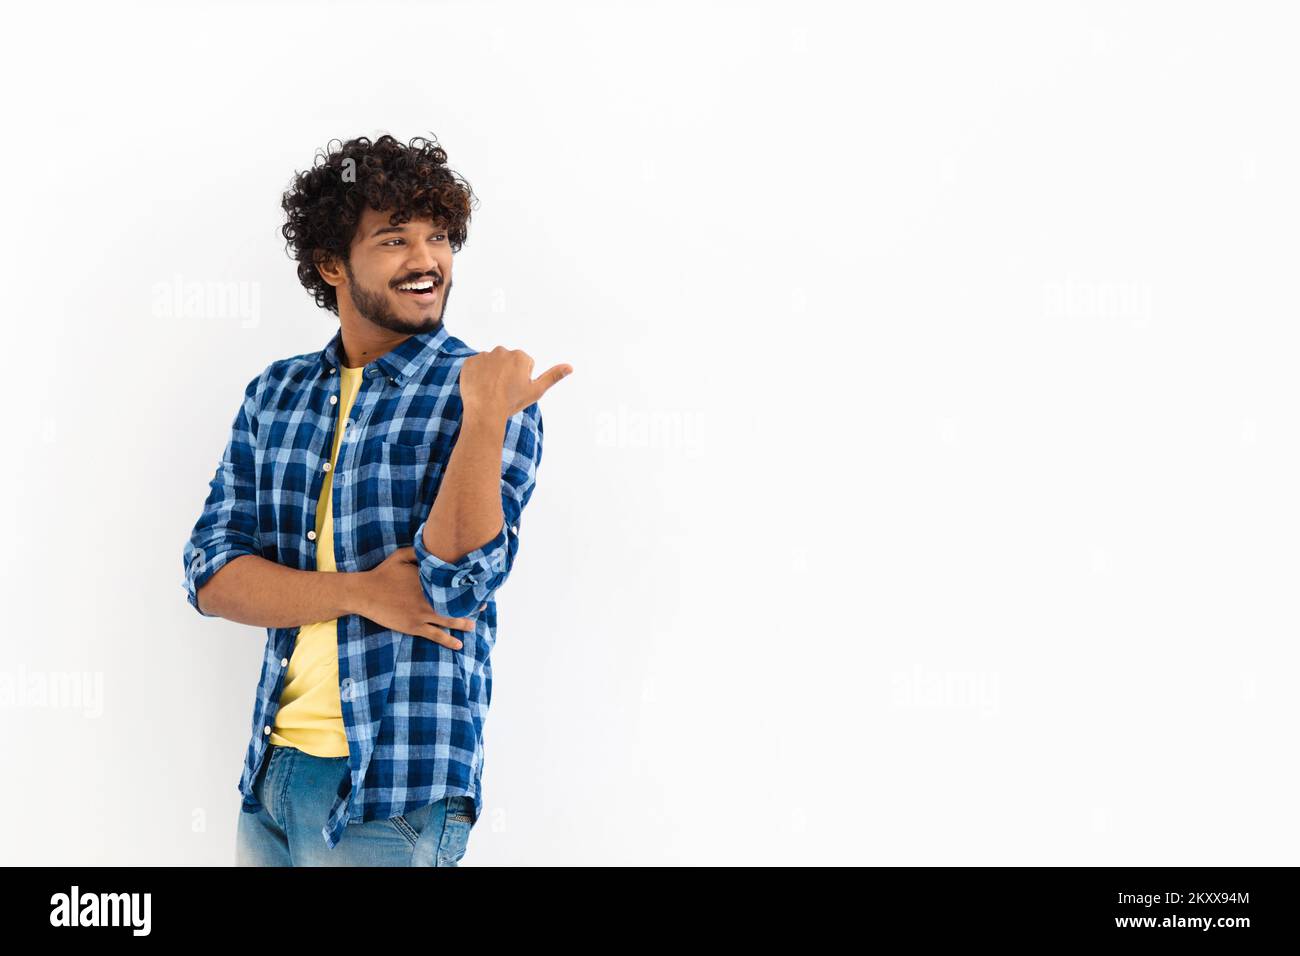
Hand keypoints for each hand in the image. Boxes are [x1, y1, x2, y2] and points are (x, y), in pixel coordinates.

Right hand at [354, 547, 476, 649]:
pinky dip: (447, 640)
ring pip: (448, 620)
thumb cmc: (382, 573)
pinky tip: (458, 644)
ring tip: (473, 625)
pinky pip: (435, 635)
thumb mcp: (400, 556)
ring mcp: (421, 613)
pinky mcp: (413, 626)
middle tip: (483, 605)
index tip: (478, 587)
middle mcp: (427, 597)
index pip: (452, 584)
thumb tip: (431, 542)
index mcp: (426, 580)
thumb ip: (418, 551)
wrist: (364, 593)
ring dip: (463, 623)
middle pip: (455, 603)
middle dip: (470, 605)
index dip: (466, 587)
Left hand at [459, 346, 571, 422]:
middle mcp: (502, 351)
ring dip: (492, 374)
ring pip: (491, 364)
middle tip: (503, 391)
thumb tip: (570, 367)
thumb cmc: (512, 402)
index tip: (515, 390)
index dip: (521, 380)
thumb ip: (553, 376)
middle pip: (507, 362)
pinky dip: (477, 376)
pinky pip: (476, 367)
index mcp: (520, 356)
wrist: (485, 412)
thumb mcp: (536, 391)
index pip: (524, 365)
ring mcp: (484, 355)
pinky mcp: (469, 362)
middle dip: (507, 373)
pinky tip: (479, 388)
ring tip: (490, 391)